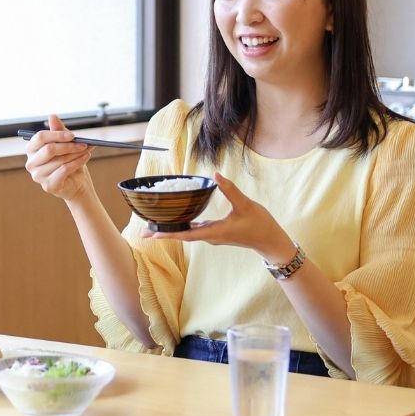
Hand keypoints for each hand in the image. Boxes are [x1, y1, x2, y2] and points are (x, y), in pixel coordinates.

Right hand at [24, 114, 93, 202]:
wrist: (77, 183)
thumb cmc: (69, 161)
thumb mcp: (66, 144)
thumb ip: (58, 131)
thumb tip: (51, 116)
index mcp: (32, 150)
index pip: (40, 138)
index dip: (57, 135)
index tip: (72, 135)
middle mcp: (31, 163)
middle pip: (49, 149)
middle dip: (69, 146)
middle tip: (84, 144)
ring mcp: (38, 176)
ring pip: (59, 160)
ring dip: (76, 154)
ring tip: (87, 151)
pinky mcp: (48, 186)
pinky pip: (64, 170)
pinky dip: (77, 163)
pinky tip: (85, 158)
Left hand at [149, 173, 293, 263]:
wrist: (271, 241)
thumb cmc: (260, 224)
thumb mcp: (246, 204)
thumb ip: (230, 190)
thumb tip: (215, 174)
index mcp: (215, 232)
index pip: (186, 234)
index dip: (169, 234)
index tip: (152, 234)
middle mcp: (211, 236)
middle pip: (183, 235)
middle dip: (164, 233)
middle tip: (144, 231)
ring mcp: (213, 235)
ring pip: (188, 233)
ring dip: (173, 230)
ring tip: (155, 226)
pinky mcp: (217, 233)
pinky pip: (196, 230)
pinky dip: (185, 226)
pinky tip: (179, 220)